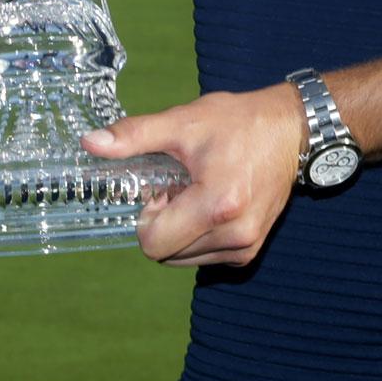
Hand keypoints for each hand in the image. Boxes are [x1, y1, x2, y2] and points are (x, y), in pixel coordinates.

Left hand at [82, 85, 305, 266]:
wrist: (291, 131)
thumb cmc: (237, 122)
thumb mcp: (183, 121)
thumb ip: (135, 135)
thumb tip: (90, 143)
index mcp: (216, 205)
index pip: (153, 243)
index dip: (148, 215)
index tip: (163, 188)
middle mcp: (234, 235)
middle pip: (165, 253)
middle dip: (163, 223)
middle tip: (182, 187)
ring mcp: (245, 247)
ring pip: (183, 259)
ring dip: (181, 231)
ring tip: (200, 193)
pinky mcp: (250, 251)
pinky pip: (204, 257)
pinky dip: (199, 236)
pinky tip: (214, 204)